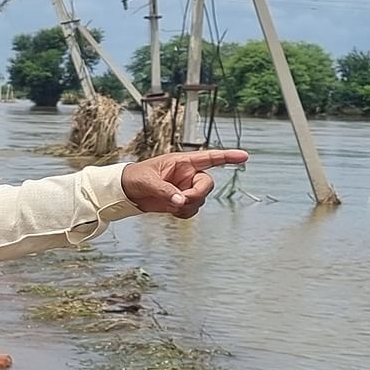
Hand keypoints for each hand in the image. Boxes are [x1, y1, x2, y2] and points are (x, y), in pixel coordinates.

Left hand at [118, 147, 246, 217]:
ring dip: (188, 205)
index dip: (227, 157)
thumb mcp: (148, 181)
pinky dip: (184, 213)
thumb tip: (180, 201)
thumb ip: (165, 190)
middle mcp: (188, 175)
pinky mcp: (181, 201)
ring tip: (170, 205)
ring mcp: (186, 188)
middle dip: (198, 194)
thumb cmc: (135, 177)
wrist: (126, 191)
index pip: (209, 158)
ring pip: (200, 200)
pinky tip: (171, 210)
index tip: (244, 157)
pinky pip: (192, 210)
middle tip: (183, 200)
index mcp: (182, 162)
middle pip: (207, 184)